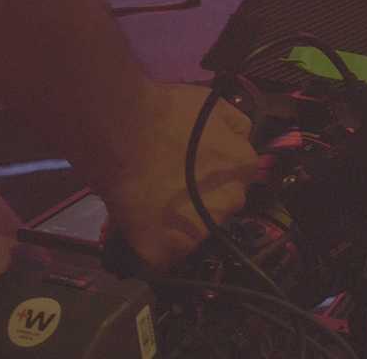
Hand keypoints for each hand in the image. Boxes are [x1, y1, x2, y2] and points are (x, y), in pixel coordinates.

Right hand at [97, 82, 258, 272]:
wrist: (122, 131)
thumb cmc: (164, 113)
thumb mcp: (213, 105)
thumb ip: (234, 126)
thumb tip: (238, 139)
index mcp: (244, 168)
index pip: (235, 181)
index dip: (209, 178)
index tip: (191, 176)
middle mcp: (230, 203)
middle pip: (216, 210)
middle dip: (196, 203)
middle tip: (167, 188)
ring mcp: (199, 232)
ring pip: (190, 236)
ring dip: (174, 227)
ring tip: (148, 207)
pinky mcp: (165, 252)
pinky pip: (158, 261)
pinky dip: (147, 251)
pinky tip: (136, 233)